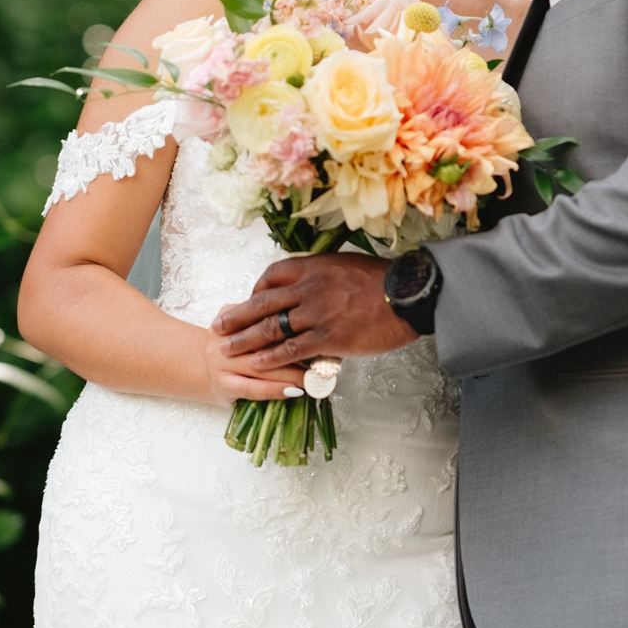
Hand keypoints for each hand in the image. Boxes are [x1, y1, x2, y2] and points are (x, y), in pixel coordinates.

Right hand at [194, 324, 310, 405]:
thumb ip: (260, 314)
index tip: (319, 326)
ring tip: (316, 375)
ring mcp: (221, 363)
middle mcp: (224, 338)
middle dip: (296, 347)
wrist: (193, 364)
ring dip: (292, 371)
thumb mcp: (238, 320)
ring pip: (262, 366)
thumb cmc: (229, 342)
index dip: (291, 321)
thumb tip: (305, 315)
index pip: (264, 317)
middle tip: (325, 353)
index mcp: (230, 316)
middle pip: (264, 341)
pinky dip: (275, 390)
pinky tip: (294, 391)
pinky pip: (253, 389)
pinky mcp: (223, 386)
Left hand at [214, 256, 415, 368]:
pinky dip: (270, 357)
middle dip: (237, 315)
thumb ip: (324, 273)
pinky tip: (256, 364)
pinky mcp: (327, 337)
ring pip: (270, 327)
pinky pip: (290, 349)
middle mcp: (308, 287)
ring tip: (226, 348)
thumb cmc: (384, 280)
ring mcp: (316, 313)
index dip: (257, 289)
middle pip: (262, 302)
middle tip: (219, 326)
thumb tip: (314, 279)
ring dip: (244, 339)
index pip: (272, 274)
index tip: (250, 300)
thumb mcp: (348, 264)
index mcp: (313, 266)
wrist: (408, 294)